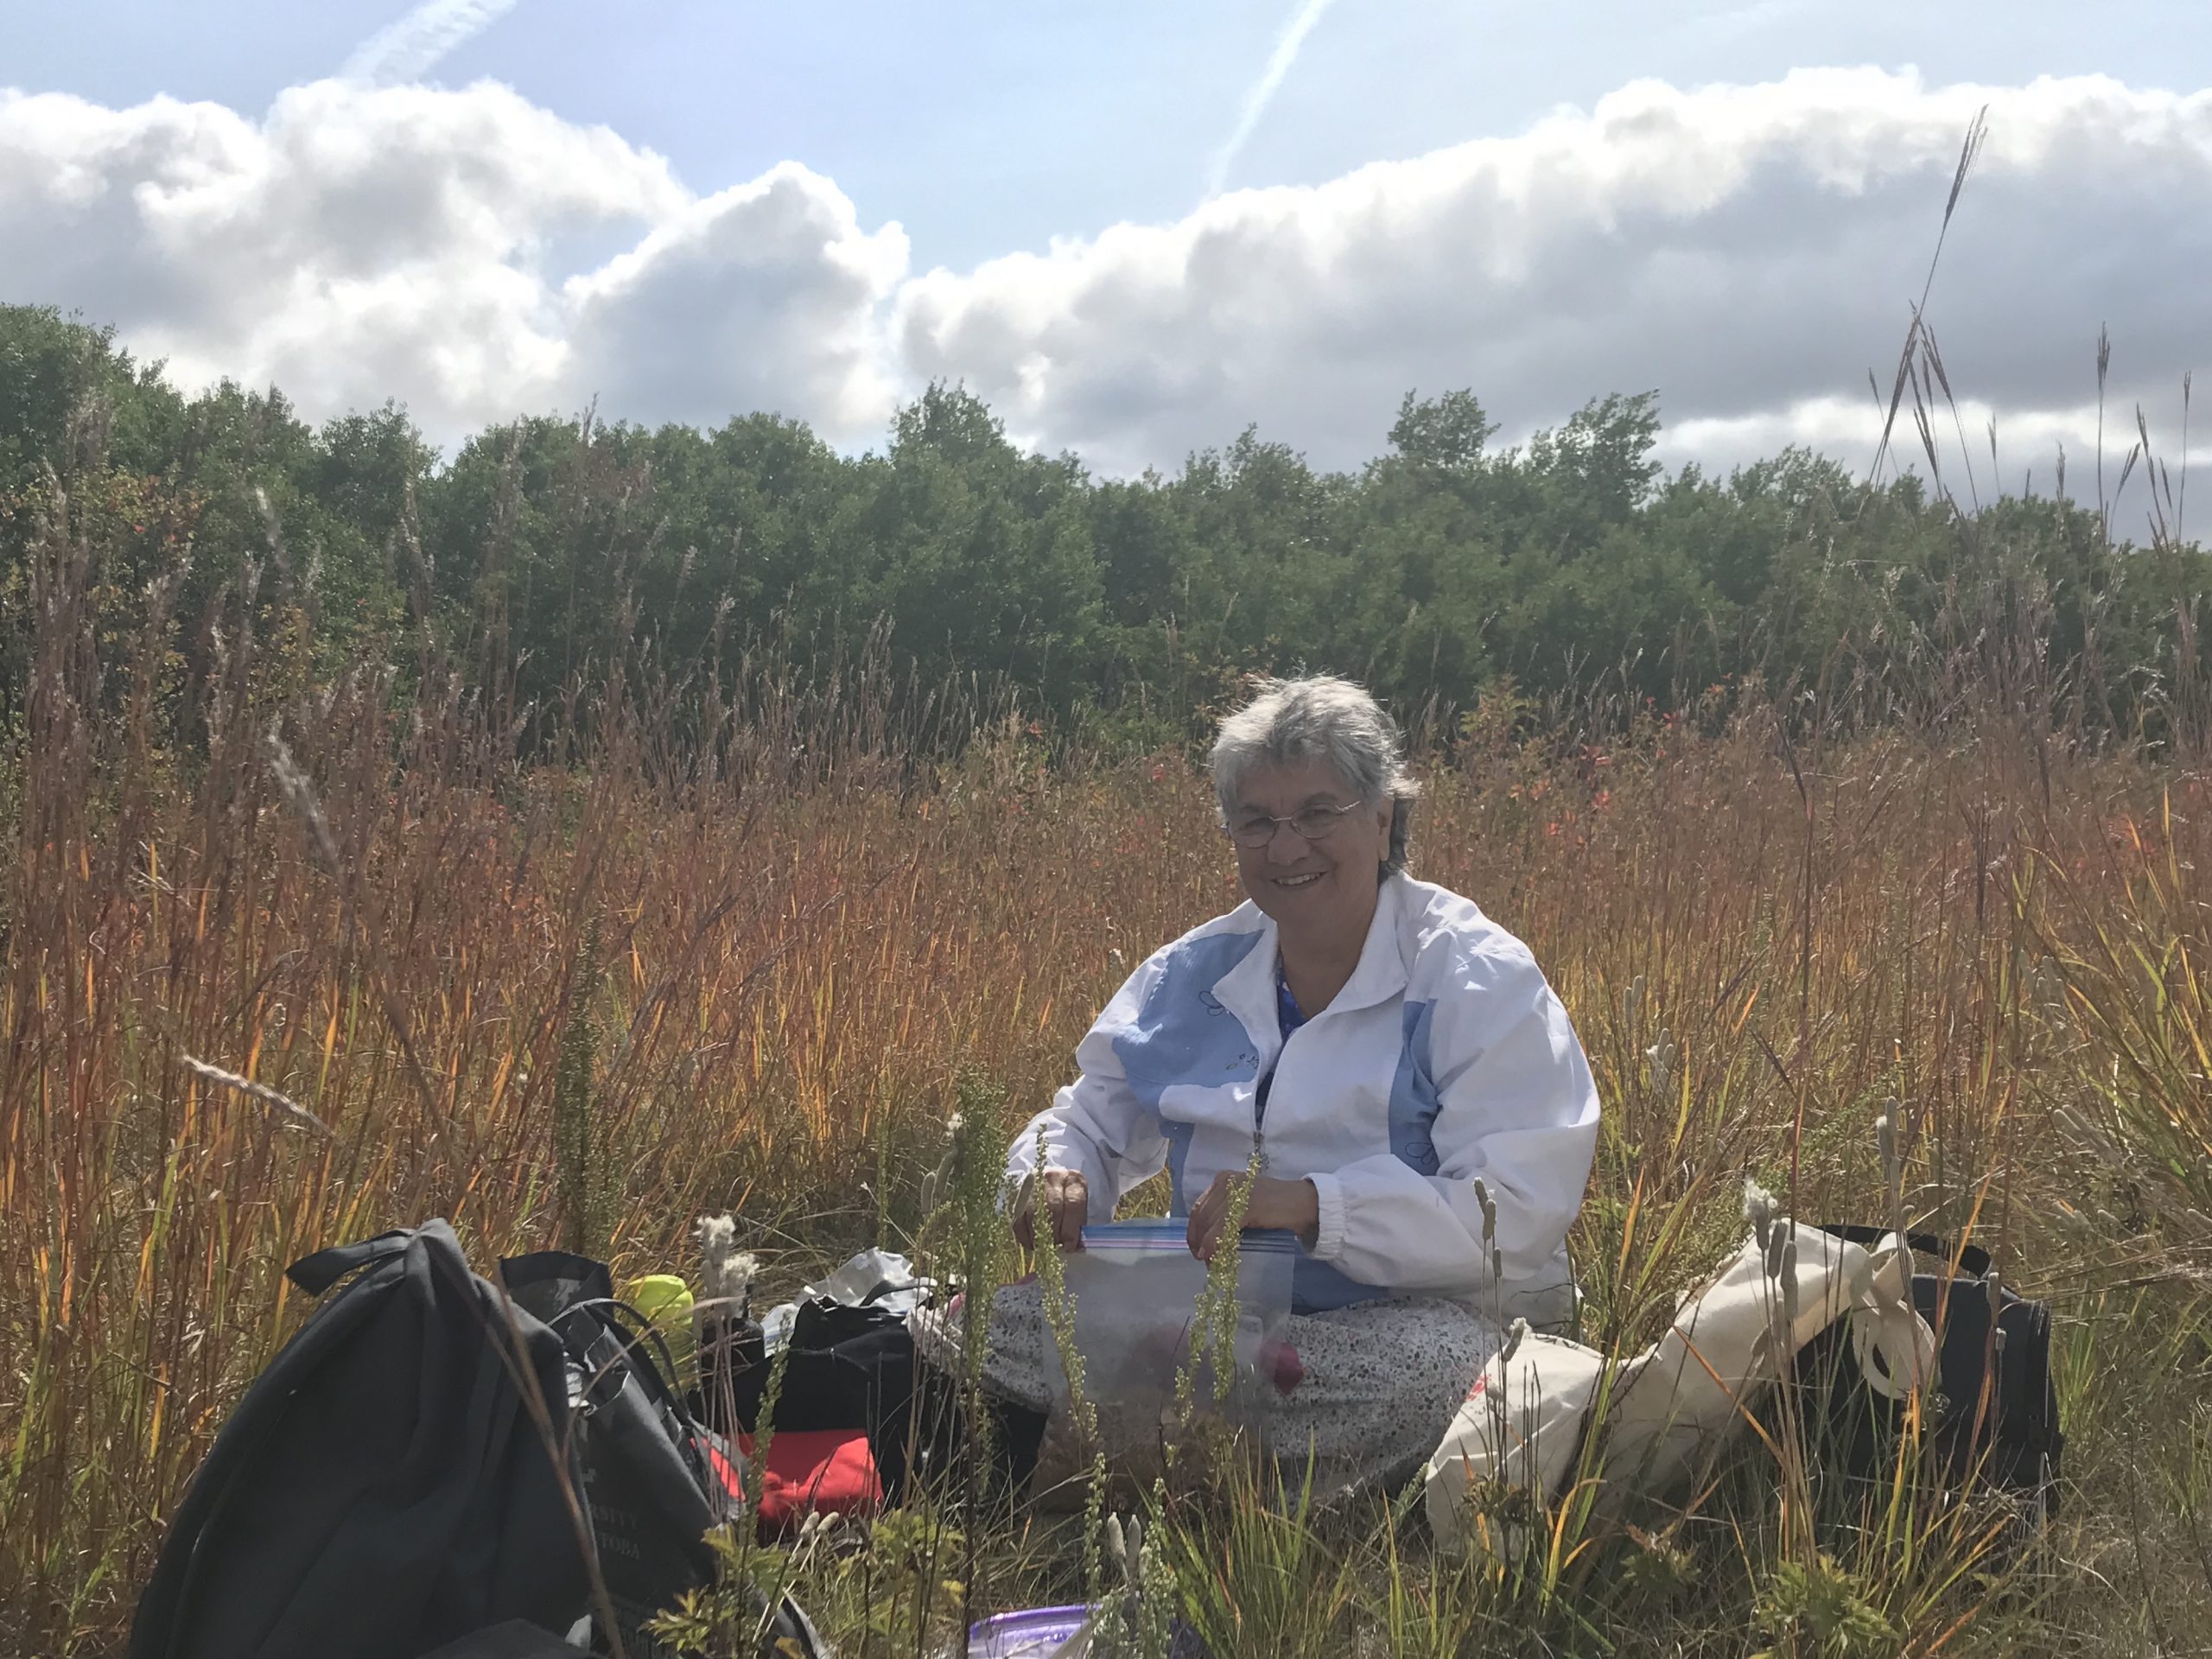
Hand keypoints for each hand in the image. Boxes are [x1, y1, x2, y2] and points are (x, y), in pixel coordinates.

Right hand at [1014, 1167, 1089, 1253]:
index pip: (1073, 1203)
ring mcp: (1033, 1183)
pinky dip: (1024, 1234)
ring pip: (1034, 1213)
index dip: (1071, 1228)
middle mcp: (1053, 1177)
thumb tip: (1073, 1247)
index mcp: (1074, 1180)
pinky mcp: (1016, 1192)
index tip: (1069, 1246)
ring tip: (1043, 1247)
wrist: (1048, 1186)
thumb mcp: (1078, 1210)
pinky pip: (1018, 1217)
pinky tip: (1030, 1244)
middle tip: (1055, 1248)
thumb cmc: (1067, 1202)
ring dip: (1039, 1235)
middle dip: (1055, 1233)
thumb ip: (1077, 1227)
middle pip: (1053, 1208)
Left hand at [1186, 1173, 1319, 1261]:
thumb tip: (1206, 1240)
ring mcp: (1236, 1193)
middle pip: (1201, 1215)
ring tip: (1210, 1262)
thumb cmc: (1275, 1206)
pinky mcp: (1247, 1206)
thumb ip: (1225, 1212)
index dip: (1193, 1230)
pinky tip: (1213, 1256)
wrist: (1304, 1203)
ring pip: (1209, 1222)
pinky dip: (1213, 1243)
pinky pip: (1222, 1228)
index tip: (1195, 1249)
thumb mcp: (1244, 1203)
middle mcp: (1226, 1182)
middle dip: (1197, 1240)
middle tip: (1202, 1259)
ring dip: (1205, 1246)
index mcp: (1223, 1179)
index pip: (1198, 1207)